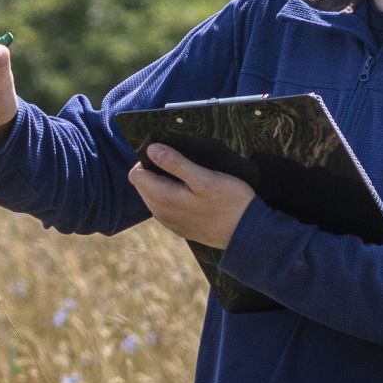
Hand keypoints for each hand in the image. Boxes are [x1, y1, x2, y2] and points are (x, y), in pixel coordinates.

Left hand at [129, 144, 253, 248]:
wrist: (246, 233)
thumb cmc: (230, 202)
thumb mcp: (205, 178)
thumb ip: (176, 163)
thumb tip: (152, 149)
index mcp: (163, 198)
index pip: (136, 175)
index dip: (148, 161)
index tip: (168, 156)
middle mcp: (161, 213)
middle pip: (143, 186)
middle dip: (155, 172)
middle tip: (182, 166)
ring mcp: (169, 222)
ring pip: (153, 197)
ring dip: (164, 185)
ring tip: (189, 179)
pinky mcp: (179, 227)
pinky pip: (165, 208)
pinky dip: (172, 197)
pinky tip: (192, 194)